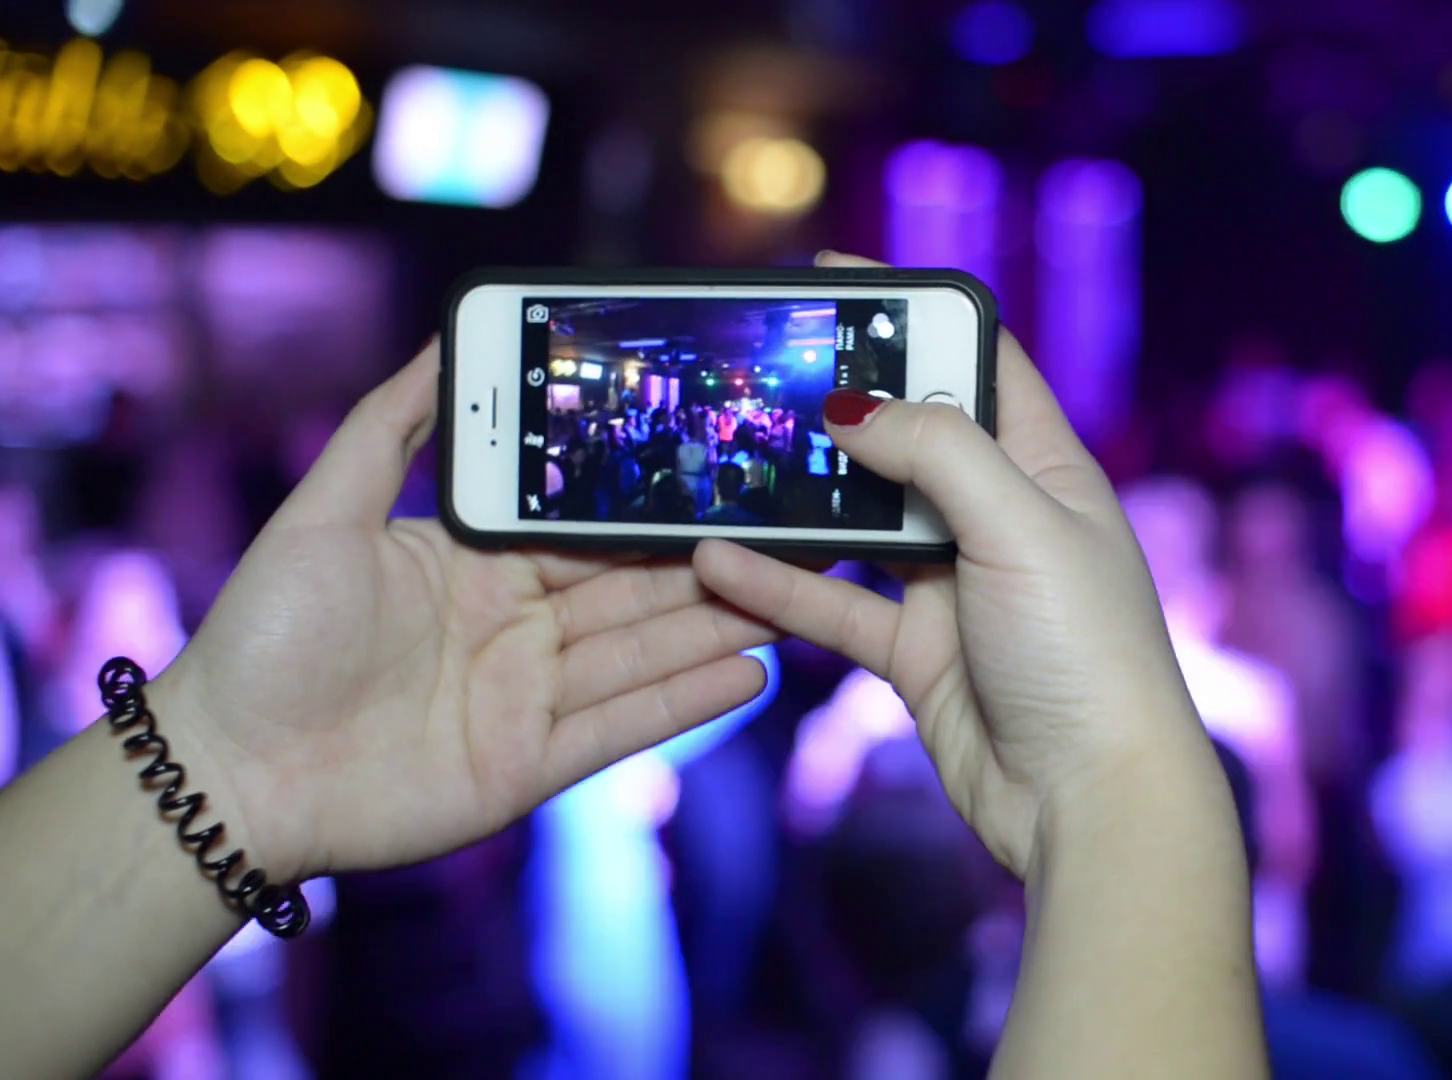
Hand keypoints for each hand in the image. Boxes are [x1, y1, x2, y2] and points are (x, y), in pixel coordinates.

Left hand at [153, 342, 777, 882]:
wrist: (228, 770)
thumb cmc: (264, 636)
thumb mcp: (324, 511)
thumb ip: (392, 426)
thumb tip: (446, 336)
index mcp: (477, 566)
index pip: (585, 530)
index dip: (652, 506)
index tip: (721, 472)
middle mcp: (514, 629)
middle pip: (633, 591)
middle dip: (713, 565)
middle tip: (796, 534)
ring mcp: (525, 700)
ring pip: (643, 654)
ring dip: (720, 626)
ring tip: (800, 595)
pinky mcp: (528, 768)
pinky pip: (620, 730)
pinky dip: (685, 704)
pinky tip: (751, 671)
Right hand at [693, 252, 1216, 876]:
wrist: (1089, 801)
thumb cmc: (1087, 654)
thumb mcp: (1019, 525)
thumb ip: (937, 452)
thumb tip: (853, 407)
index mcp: (1047, 470)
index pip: (980, 361)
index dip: (915, 314)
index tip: (839, 277)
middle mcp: (1001, 520)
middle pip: (909, 438)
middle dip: (839, 407)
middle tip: (758, 372)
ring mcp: (956, 588)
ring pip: (859, 524)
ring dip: (797, 499)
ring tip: (723, 461)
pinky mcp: (918, 653)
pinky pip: (833, 605)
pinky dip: (778, 585)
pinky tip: (719, 560)